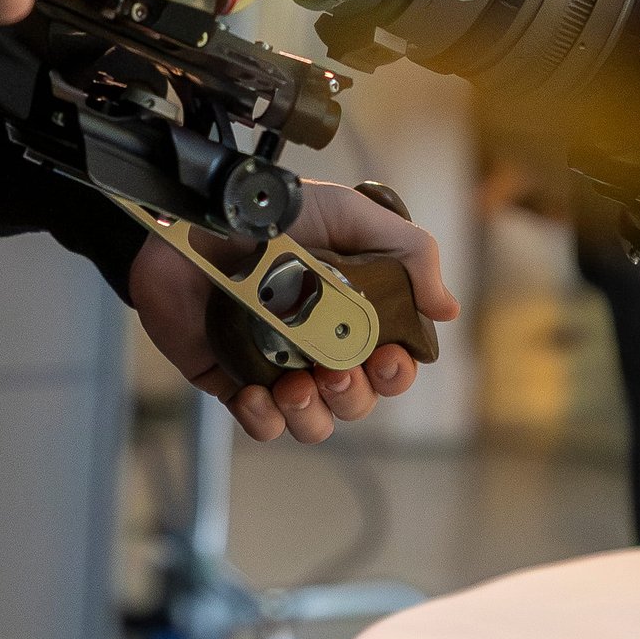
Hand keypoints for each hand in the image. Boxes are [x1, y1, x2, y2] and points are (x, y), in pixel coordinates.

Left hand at [128, 180, 460, 445]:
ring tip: (294, 386)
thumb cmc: (273, 215)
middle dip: (354, 395)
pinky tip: (255, 394)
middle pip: (357, 401)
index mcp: (353, 313)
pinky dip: (264, 420)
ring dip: (312, 415)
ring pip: (314, 423)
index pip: (392, 363)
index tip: (388, 358)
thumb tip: (447, 309)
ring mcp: (278, 367)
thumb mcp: (347, 213)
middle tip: (335, 370)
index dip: (397, 373)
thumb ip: (408, 250)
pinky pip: (262, 425)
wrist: (192, 222)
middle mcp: (320, 345)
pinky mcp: (235, 383)